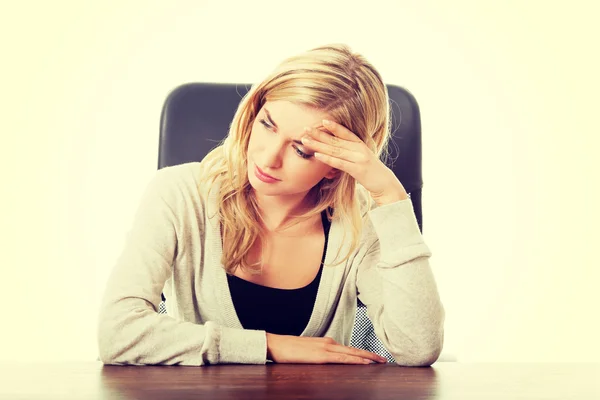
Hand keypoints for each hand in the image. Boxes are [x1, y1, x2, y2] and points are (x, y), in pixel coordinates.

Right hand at [266, 333, 387, 363]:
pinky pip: (341, 358)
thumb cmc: (289, 349)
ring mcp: (325, 348)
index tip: (375, 357)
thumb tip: (328, 361)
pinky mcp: (320, 356)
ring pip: (351, 353)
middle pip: (354, 349)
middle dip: (370, 355)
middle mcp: (328, 343)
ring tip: (379, 362)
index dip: (363, 353)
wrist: (276, 344)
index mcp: (326, 342)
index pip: (348, 348)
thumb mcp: (308, 352)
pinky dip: (354, 360)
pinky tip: (363, 363)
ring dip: (366, 357)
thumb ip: (320, 355)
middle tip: (384, 360)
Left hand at [301, 120, 407, 205]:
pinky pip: (339, 163)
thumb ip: (352, 152)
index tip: (322, 120)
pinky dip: (327, 159)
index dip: (334, 126)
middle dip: (319, 134)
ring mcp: (359, 159)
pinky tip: (317, 155)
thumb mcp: (363, 158)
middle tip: (306, 128)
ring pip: (335, 150)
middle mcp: (360, 149)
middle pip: (336, 140)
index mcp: (361, 145)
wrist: (386, 185)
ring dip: (318, 145)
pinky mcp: (357, 170)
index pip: (346, 133)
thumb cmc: (372, 173)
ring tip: (305, 140)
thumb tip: (338, 149)